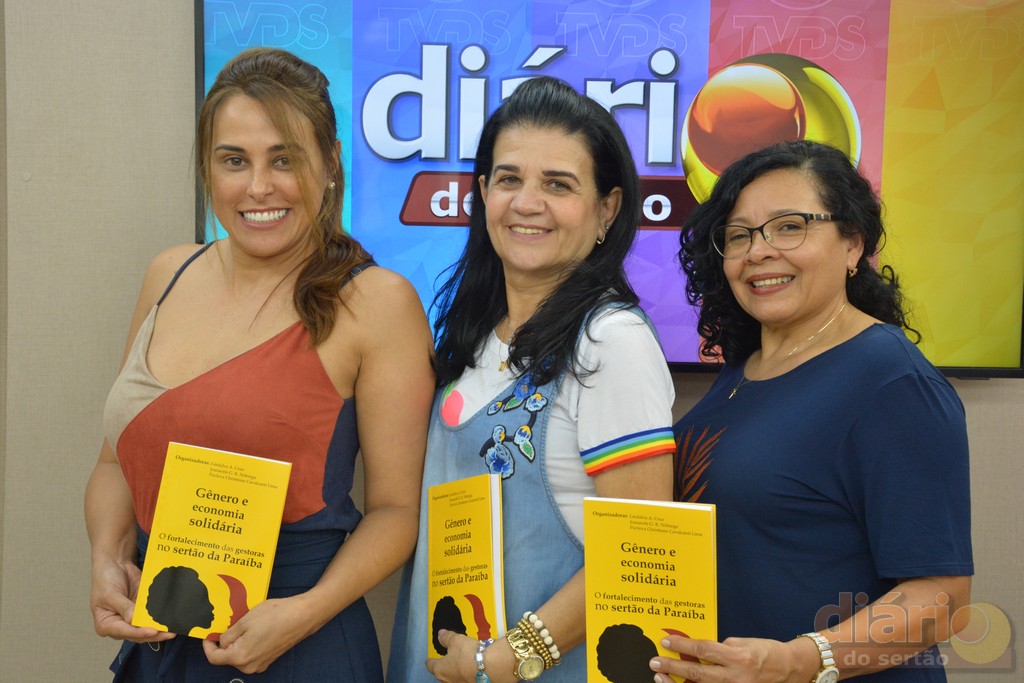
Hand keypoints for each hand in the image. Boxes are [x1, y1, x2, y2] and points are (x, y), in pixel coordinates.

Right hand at [90, 558, 173, 642]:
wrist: (116, 564)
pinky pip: (152, 617)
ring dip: (160, 629)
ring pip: (147, 628)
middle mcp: (119, 625)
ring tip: (173, 628)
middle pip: (137, 634)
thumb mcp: (110, 594)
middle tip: (169, 633)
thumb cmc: (106, 579)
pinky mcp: (142, 611)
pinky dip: (160, 619)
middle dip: (154, 634)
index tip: (153, 631)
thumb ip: (123, 607)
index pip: (124, 632)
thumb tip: (134, 620)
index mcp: (105, 625)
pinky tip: (171, 619)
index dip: (139, 632)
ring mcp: (131, 618)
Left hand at [202, 596, 315, 673]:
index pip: (215, 658)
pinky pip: (252, 653)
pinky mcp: (269, 659)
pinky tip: (258, 628)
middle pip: (228, 657)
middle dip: (226, 642)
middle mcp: (250, 666)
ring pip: (240, 654)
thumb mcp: (245, 621)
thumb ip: (228, 635)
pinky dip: (249, 643)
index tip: (209, 635)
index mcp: (240, 657)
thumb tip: (220, 642)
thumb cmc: (276, 616)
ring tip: (247, 623)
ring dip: (238, 642)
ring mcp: (261, 664)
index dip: (208, 646)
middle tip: (231, 623)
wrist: (303, 616)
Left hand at [425, 629, 515, 682]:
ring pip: (454, 677)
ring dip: (456, 670)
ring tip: (461, 661)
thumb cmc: (468, 654)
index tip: (430, 659)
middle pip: (442, 673)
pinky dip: (466, 672)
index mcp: (440, 670)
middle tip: (447, 658)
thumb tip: (440, 634)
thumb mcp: (456, 640)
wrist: (491, 667)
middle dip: (444, 666)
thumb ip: (447, 637)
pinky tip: (472, 666)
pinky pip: (465, 678)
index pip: (431, 665)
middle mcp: (448, 680)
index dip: (430, 660)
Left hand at [650, 634, 810, 682]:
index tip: (666, 642)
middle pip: (697, 674)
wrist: (789, 669)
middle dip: (672, 668)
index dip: (682, 646)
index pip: (703, 650)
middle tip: (654, 663)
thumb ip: (720, 648)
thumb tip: (697, 652)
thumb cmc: (766, 652)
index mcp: (737, 657)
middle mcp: (735, 677)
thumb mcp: (742, 643)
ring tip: (661, 678)